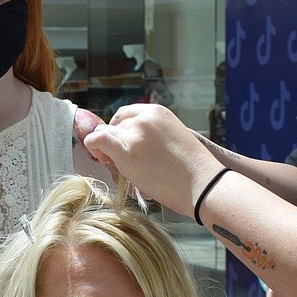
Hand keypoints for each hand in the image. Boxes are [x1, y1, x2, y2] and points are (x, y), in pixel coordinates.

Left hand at [83, 104, 219, 216]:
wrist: (203, 185)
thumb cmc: (194, 170)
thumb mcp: (174, 138)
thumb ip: (153, 135)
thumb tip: (134, 145)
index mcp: (157, 112)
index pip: (126, 114)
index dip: (120, 130)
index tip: (122, 144)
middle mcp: (144, 117)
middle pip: (114, 126)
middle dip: (114, 142)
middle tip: (121, 162)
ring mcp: (134, 133)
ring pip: (104, 134)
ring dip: (107, 151)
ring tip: (120, 168)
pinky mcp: (126, 151)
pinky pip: (97, 140)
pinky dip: (93, 146)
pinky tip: (101, 158)